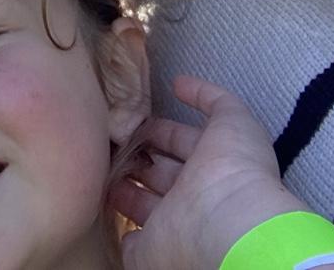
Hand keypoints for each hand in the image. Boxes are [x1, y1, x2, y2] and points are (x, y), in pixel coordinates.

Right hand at [108, 75, 308, 269]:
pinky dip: (120, 226)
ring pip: (142, 202)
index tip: (135, 119)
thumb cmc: (234, 167)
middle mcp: (191, 195)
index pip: (181, 143)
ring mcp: (170, 223)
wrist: (230, 228)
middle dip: (139, 156)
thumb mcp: (233, 119)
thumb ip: (211, 98)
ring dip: (124, 185)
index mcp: (211, 166)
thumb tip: (178, 83)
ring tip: (99, 164)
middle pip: (160, 172)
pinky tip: (103, 208)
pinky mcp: (149, 248)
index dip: (161, 131)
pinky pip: (131, 240)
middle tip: (111, 139)